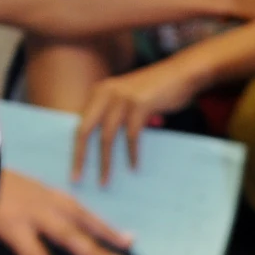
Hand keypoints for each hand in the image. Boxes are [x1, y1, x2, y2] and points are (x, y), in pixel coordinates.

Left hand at [0, 167, 130, 254]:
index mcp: (10, 223)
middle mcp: (32, 208)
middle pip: (67, 233)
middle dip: (92, 252)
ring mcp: (41, 195)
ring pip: (79, 213)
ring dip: (105, 229)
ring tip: (129, 244)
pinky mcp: (44, 189)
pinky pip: (74, 204)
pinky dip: (93, 217)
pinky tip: (108, 229)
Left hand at [73, 58, 199, 185]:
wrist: (182, 72)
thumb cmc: (155, 91)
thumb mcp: (127, 99)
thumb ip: (113, 115)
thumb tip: (101, 147)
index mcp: (99, 92)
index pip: (79, 123)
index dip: (74, 147)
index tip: (72, 168)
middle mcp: (105, 93)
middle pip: (84, 130)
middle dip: (79, 156)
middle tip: (76, 179)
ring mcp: (122, 98)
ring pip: (107, 137)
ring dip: (105, 162)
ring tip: (105, 181)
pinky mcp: (139, 104)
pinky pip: (131, 136)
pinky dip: (132, 154)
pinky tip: (133, 167)